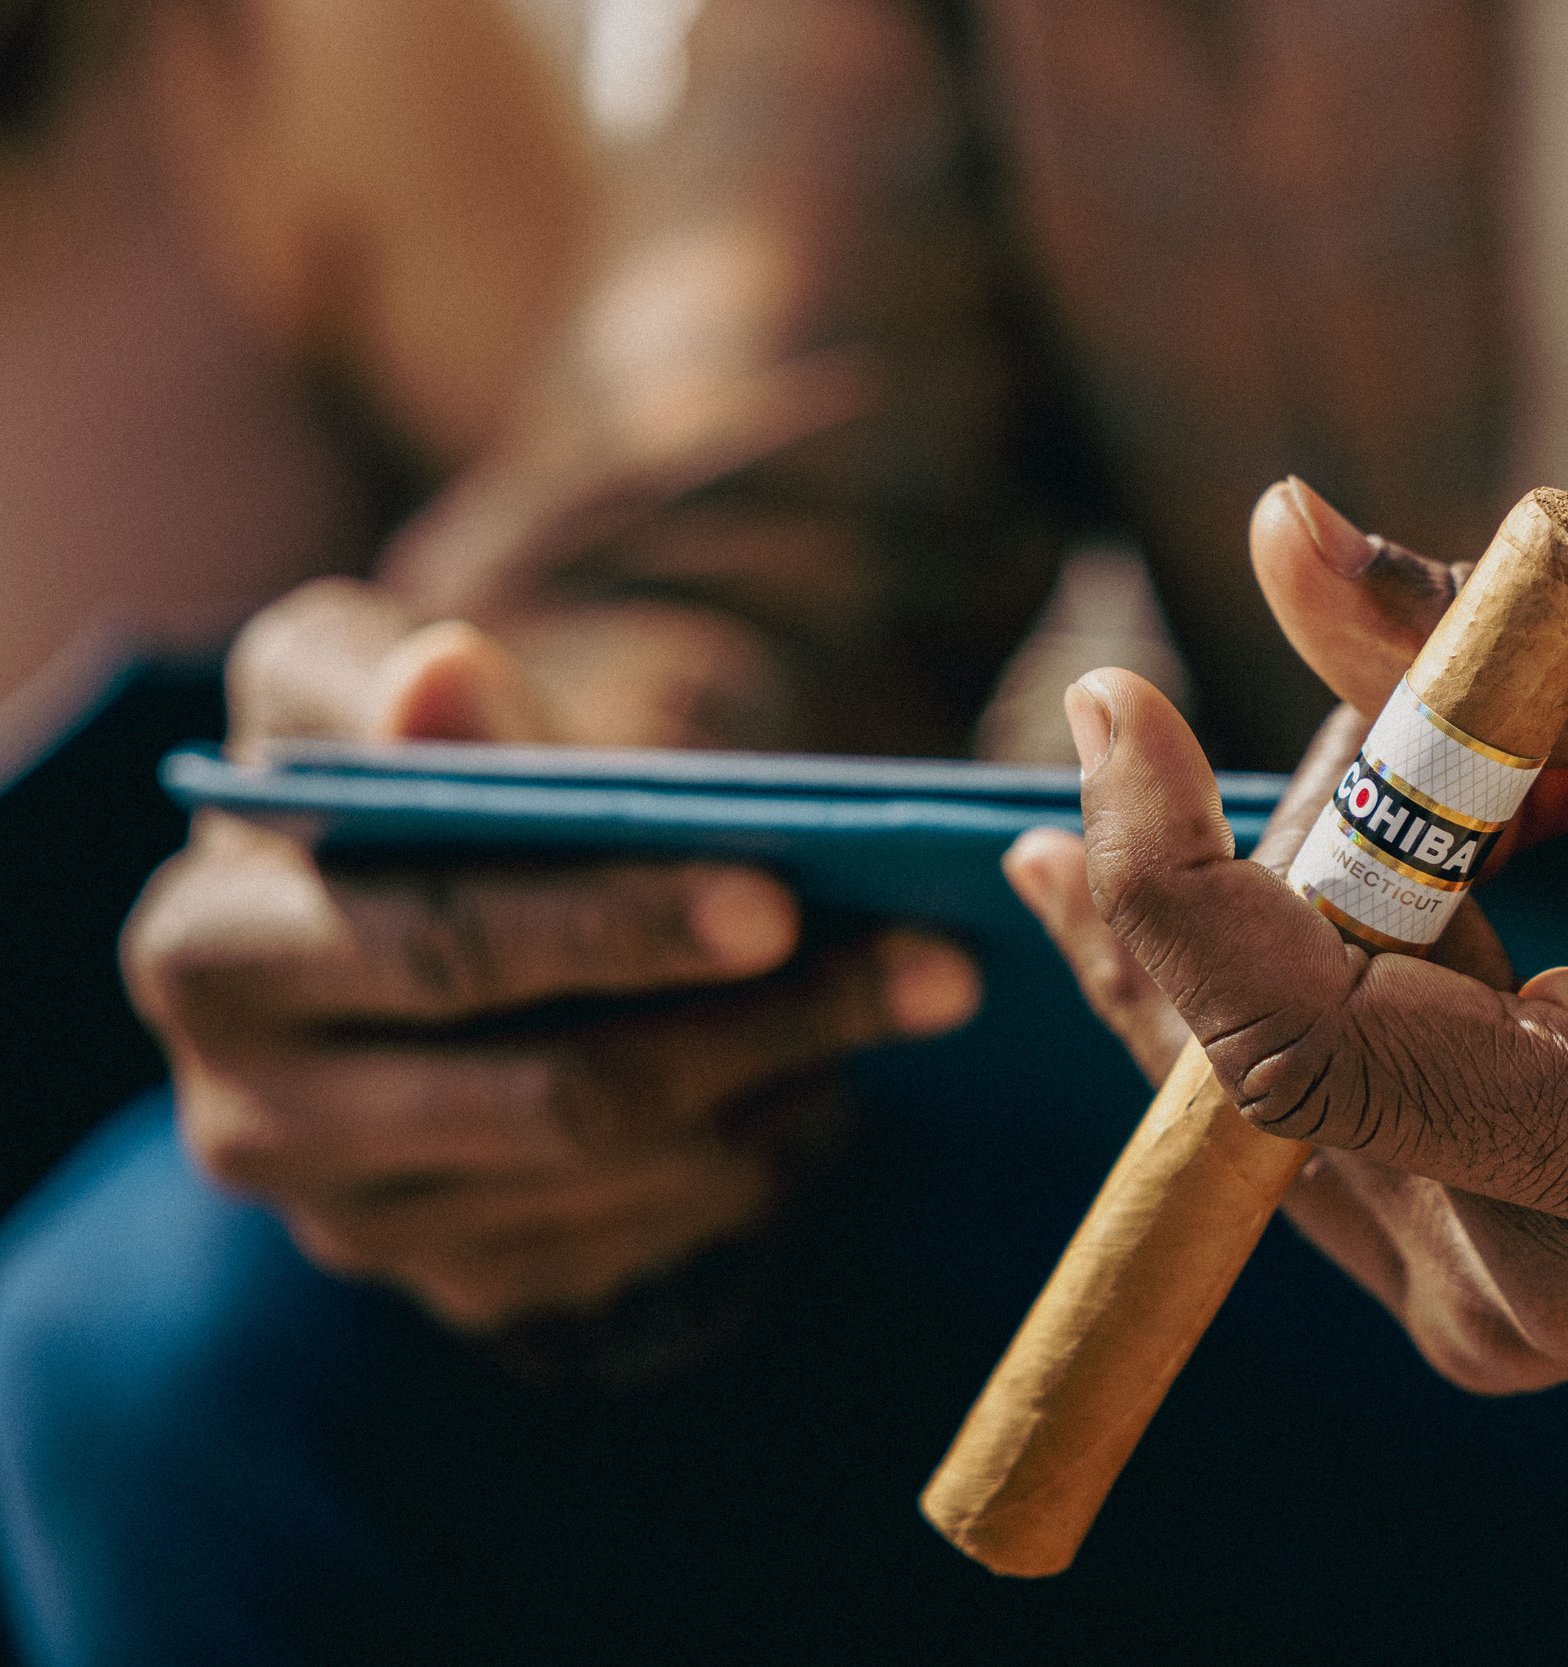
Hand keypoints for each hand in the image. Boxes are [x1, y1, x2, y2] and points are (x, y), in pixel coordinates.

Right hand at [126, 578, 978, 1331]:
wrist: (402, 893)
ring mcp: (357, 1224)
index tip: (779, 896)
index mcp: (207, 951)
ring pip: (622, 1173)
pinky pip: (641, 1241)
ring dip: (791, 1080)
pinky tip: (834, 1071)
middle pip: (556, 1093)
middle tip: (937, 964)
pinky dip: (756, 1155)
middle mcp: (251, 1117)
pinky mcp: (453, 1282)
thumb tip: (441, 678)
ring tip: (924, 989)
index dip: (613, 925)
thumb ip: (400, 689)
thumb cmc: (396, 771)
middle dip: (763, 1021)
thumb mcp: (364, 685)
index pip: (438, 947)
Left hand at [1031, 480, 1567, 1391]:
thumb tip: (1275, 534)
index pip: (1309, 1051)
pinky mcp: (1456, 1292)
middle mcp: (1539, 1288)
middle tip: (1358, 702)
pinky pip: (1286, 1113)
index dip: (1174, 875)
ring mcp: (1488, 1315)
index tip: (1108, 707)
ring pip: (1254, 1069)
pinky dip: (1299, 958)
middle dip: (1285, 835)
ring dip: (1305, 890)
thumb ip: (1517, 643)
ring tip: (1461, 790)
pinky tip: (1326, 854)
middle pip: (1265, 1036)